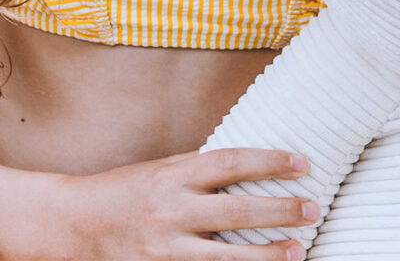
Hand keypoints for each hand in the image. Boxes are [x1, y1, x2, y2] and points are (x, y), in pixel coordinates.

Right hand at [0, 149, 315, 260]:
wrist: (72, 222)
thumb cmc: (125, 190)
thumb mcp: (163, 169)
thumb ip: (201, 174)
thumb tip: (251, 172)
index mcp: (175, 173)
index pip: (232, 162)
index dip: (270, 161)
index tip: (302, 163)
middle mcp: (172, 208)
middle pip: (237, 208)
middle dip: (280, 210)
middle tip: (313, 208)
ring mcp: (164, 247)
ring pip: (226, 255)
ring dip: (266, 254)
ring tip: (299, 251)